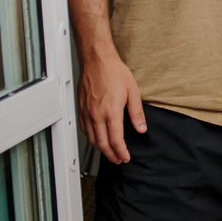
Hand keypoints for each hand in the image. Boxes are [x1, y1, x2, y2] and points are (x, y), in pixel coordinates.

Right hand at [77, 48, 145, 163]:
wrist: (97, 61)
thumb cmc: (114, 72)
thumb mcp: (133, 91)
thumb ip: (137, 113)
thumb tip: (141, 128)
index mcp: (111, 112)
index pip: (115, 140)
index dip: (121, 152)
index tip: (125, 157)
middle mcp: (96, 115)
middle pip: (102, 144)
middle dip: (111, 155)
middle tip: (119, 159)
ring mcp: (87, 113)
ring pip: (91, 139)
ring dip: (101, 149)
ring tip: (110, 152)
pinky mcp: (80, 109)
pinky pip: (84, 130)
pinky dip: (91, 139)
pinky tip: (96, 139)